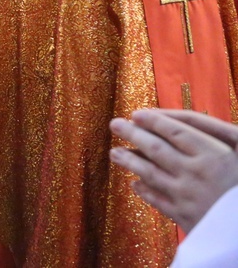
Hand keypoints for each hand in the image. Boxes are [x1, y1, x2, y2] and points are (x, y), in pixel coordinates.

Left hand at [109, 109, 237, 232]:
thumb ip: (216, 130)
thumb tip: (179, 119)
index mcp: (214, 154)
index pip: (174, 131)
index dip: (153, 121)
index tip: (137, 114)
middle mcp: (196, 174)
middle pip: (156, 149)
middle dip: (132, 134)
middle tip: (115, 124)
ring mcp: (188, 197)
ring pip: (150, 173)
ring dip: (129, 160)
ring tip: (115, 152)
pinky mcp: (186, 218)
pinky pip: (157, 201)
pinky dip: (143, 191)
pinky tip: (134, 183)